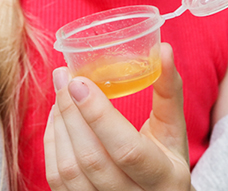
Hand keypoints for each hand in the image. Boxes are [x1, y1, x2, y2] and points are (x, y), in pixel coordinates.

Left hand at [45, 43, 192, 190]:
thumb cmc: (167, 160)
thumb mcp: (175, 130)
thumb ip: (169, 91)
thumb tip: (165, 49)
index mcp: (165, 178)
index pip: (127, 150)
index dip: (99, 116)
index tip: (79, 82)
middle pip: (91, 160)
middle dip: (71, 114)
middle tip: (63, 76)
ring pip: (69, 172)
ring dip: (59, 127)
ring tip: (60, 94)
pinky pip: (57, 180)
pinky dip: (52, 144)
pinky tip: (57, 119)